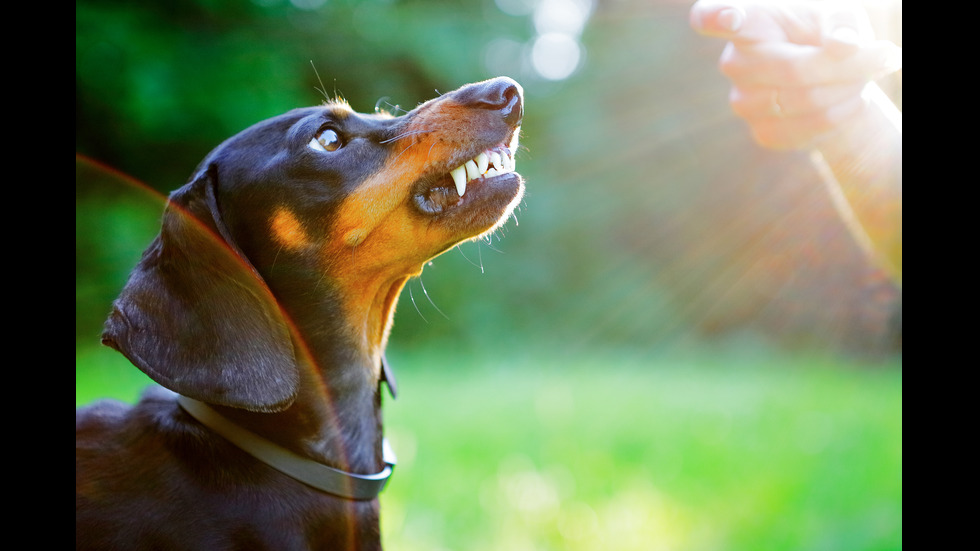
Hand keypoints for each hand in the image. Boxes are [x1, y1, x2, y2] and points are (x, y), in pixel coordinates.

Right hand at [690, 0, 900, 149]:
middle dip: (848, 66)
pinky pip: (807, 128)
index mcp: (749, 20)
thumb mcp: (841, 14)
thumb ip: (843, 23)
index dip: (719, 17)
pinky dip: (840, 115)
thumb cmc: (829, 31)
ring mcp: (743, 101)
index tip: (730, 16)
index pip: (712, 17)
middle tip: (885, 54)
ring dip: (849, 90)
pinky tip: (846, 100)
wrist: (831, 74)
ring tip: (861, 77)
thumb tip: (843, 45)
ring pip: (806, 101)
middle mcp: (735, 62)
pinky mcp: (762, 131)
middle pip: (793, 69)